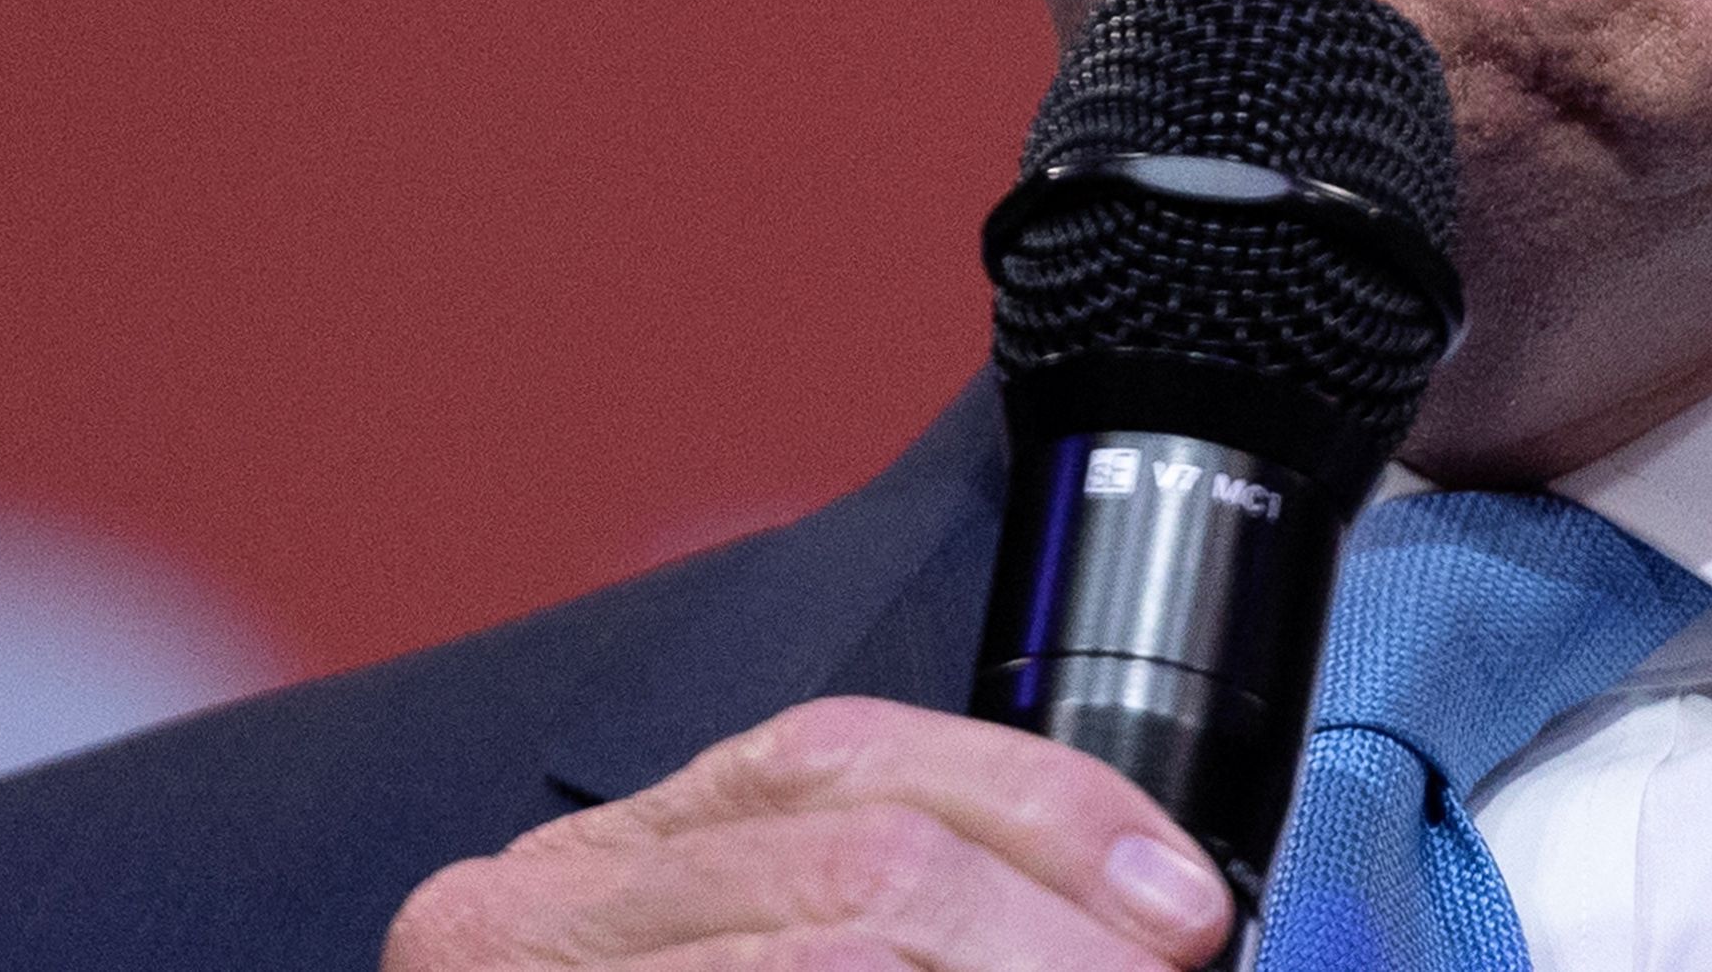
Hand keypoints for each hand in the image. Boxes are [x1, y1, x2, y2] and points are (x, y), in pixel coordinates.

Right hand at [382, 695, 1232, 970]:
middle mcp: (523, 916)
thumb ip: (904, 918)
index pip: (850, 759)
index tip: (1189, 901)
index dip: (1048, 810)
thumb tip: (1142, 925)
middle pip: (860, 865)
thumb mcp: (758, 953)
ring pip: (836, 955)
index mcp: (600, 862)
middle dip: (1056, 937)